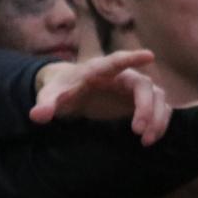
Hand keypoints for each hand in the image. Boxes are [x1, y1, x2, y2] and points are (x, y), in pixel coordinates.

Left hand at [32, 50, 173, 146]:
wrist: (72, 91)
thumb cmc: (63, 90)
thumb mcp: (51, 96)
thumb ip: (45, 104)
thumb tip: (37, 116)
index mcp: (99, 70)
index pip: (117, 61)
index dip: (132, 58)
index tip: (149, 56)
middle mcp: (121, 75)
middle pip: (143, 85)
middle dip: (145, 107)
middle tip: (137, 132)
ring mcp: (133, 88)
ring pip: (157, 96)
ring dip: (157, 118)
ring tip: (146, 141)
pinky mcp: (140, 101)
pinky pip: (160, 108)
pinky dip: (160, 122)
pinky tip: (151, 138)